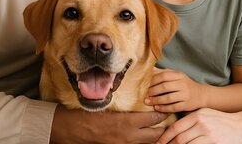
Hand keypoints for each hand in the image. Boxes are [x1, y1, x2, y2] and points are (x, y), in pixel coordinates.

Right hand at [50, 105, 167, 143]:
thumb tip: (141, 101)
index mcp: (128, 123)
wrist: (72, 129)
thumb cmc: (89, 113)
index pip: (153, 119)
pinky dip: (142, 142)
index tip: (167, 109)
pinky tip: (144, 136)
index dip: (162, 114)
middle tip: (168, 121)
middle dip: (164, 129)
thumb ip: (126, 107)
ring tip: (160, 129)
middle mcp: (129, 136)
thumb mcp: (110, 106)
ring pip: (147, 143)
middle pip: (155, 135)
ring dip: (154, 137)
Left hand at [145, 68, 204, 112]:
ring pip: (168, 98)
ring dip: (156, 100)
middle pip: (165, 87)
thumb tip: (150, 68)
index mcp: (179, 75)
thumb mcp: (177, 76)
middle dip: (153, 91)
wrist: (202, 94)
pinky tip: (157, 108)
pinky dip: (164, 108)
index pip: (164, 75)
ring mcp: (185, 95)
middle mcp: (183, 84)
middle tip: (145, 95)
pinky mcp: (186, 105)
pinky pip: (173, 107)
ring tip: (148, 102)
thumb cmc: (186, 84)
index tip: (146, 85)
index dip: (153, 80)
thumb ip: (165, 72)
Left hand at [157, 108, 241, 143]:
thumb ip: (191, 118)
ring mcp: (208, 135)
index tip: (159, 143)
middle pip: (179, 138)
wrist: (241, 126)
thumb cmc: (221, 120)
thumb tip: (173, 128)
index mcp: (197, 115)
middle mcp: (202, 124)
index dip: (165, 137)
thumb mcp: (205, 113)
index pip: (176, 127)